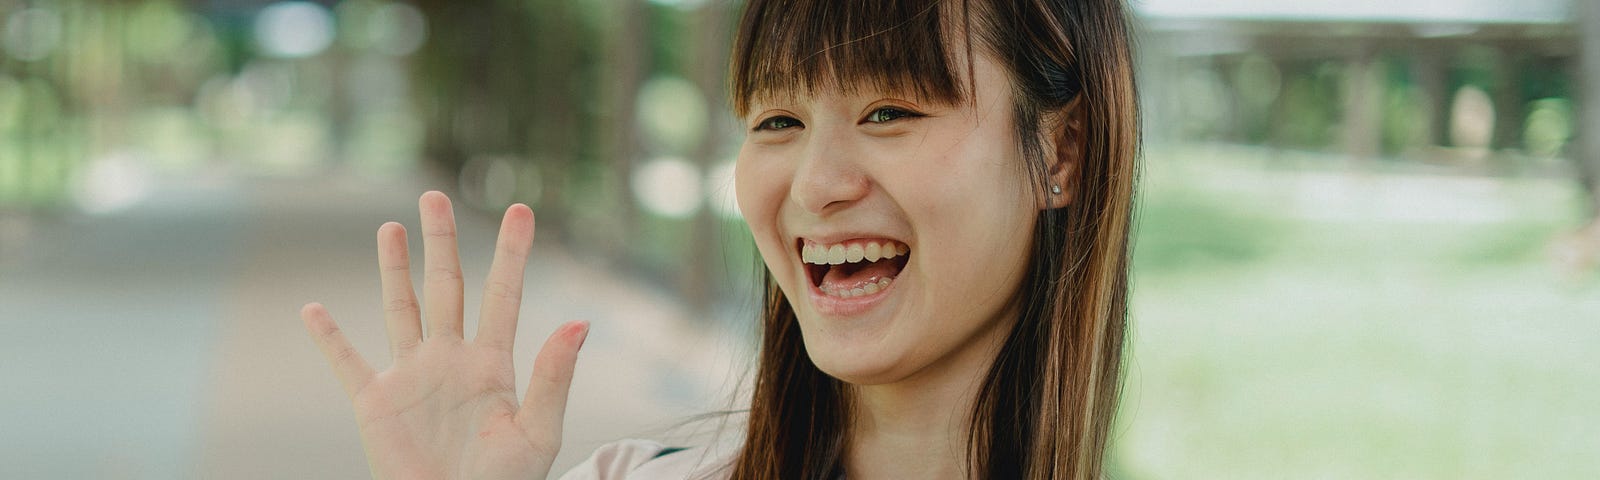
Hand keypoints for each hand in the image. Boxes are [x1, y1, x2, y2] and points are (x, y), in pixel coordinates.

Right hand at [302, 191, 587, 479]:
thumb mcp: (539, 432)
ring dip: (393, 269)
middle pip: (447, 287)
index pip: (504, 295)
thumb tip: (581, 322)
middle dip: (442, 242)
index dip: (512, 253)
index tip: (522, 210)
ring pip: (400, 310)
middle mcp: (452, 360)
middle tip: (435, 195)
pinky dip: (329, 338)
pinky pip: (348, 363)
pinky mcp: (376, 403)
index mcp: (494, 364)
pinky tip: (313, 309)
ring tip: (391, 227)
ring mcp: (412, 378)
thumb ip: (556, 377)